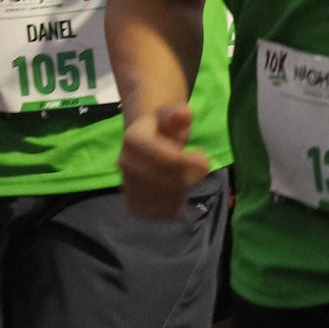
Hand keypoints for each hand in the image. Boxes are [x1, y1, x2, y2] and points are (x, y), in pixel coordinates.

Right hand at [119, 101, 211, 220]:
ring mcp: (127, 186)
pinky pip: (159, 213)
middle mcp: (125, 164)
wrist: (144, 140)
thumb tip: (183, 114)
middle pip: (164, 180)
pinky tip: (179, 192)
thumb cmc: (163, 126)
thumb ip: (178, 115)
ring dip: (184, 191)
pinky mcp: (133, 204)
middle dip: (189, 176)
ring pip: (164, 200)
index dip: (185, 162)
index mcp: (133, 139)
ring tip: (187, 177)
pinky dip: (175, 206)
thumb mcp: (171, 115)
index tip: (204, 157)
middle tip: (202, 166)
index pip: (161, 158)